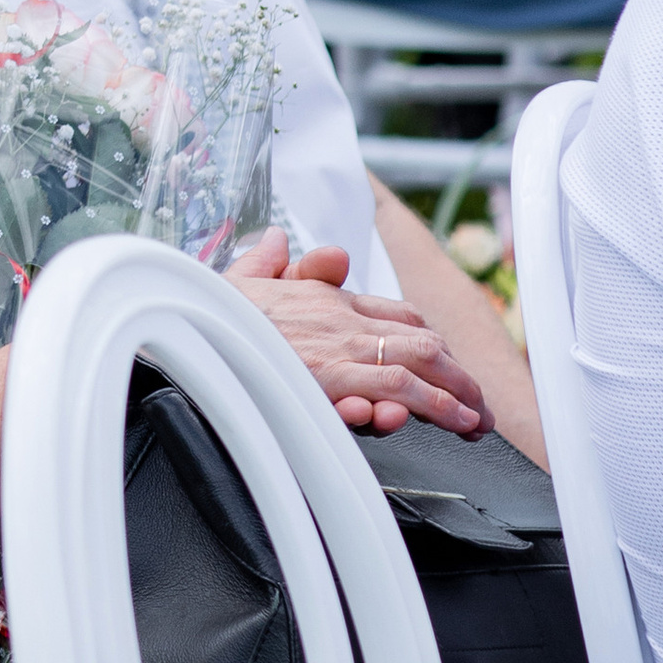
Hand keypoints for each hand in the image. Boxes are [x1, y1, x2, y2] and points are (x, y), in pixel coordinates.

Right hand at [223, 230, 487, 435]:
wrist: (185, 315)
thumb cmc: (210, 309)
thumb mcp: (241, 279)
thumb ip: (266, 262)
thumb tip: (274, 238)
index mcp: (327, 299)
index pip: (398, 315)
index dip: (430, 343)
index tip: (447, 367)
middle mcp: (340, 321)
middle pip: (420, 342)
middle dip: (456, 378)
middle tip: (476, 408)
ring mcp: (337, 350)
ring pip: (414, 367)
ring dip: (451, 398)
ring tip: (473, 423)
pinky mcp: (328, 378)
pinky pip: (388, 388)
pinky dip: (418, 402)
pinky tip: (444, 419)